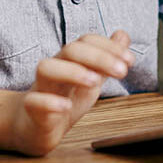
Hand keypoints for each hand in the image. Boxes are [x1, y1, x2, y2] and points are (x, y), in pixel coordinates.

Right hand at [9, 30, 133, 155]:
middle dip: (98, 57)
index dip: (108, 46)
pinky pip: (34, 101)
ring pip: (46, 68)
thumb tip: (122, 35)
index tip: (130, 60)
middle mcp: (55, 69)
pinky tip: (65, 106)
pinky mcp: (33, 111)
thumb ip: (106, 59)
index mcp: (70, 61)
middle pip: (70, 50)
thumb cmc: (63, 99)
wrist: (35, 127)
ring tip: (94, 82)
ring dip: (71, 71)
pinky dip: (49, 102)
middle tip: (121, 71)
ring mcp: (41, 88)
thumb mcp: (91, 79)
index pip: (86, 41)